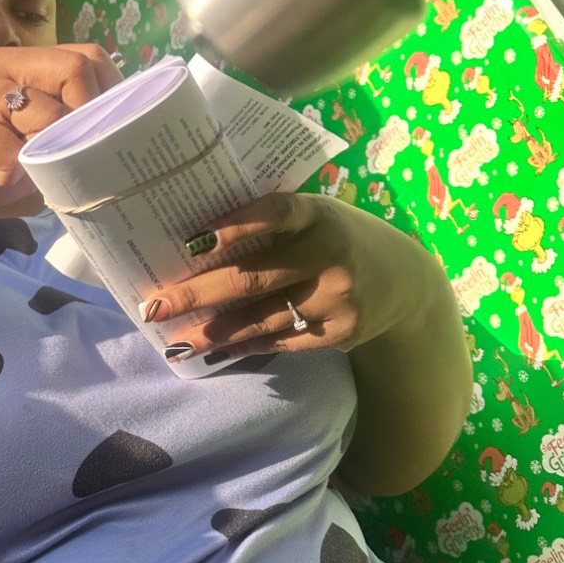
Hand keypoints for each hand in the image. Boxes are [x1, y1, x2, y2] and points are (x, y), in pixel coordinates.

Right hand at [0, 44, 120, 227]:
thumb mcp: (32, 141)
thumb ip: (64, 125)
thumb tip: (116, 130)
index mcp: (21, 62)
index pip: (87, 56)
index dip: (109, 93)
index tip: (110, 130)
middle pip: (73, 69)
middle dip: (87, 116)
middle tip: (75, 152)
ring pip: (45, 113)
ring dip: (45, 153)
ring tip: (27, 169)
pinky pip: (10, 148)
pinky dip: (12, 173)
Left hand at [143, 192, 441, 358]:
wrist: (407, 282)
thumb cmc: (338, 239)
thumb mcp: (316, 217)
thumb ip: (273, 223)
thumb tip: (195, 244)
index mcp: (318, 214)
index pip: (275, 213)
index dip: (236, 225)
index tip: (193, 241)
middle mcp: (330, 255)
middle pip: (254, 278)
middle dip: (199, 294)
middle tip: (156, 306)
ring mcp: (337, 297)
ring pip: (263, 319)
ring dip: (215, 332)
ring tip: (177, 340)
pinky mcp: (340, 332)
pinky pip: (283, 342)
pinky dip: (246, 346)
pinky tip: (217, 349)